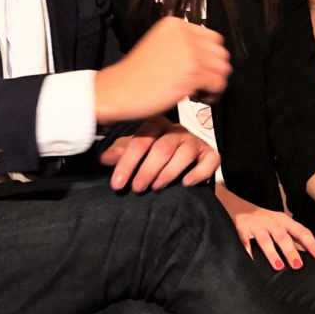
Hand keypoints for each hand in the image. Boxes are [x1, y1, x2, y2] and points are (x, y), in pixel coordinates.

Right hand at [93, 17, 231, 123]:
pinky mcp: (192, 73)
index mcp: (175, 24)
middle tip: (198, 81)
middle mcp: (184, 35)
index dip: (208, 56)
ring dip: (213, 82)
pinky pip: (218, 83)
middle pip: (220, 52)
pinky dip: (211, 94)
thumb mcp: (158, 45)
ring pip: (222, 68)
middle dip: (212, 69)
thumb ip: (182, 44)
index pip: (212, 37)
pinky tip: (195, 96)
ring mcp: (189, 53)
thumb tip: (209, 55)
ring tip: (197, 89)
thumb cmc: (134, 75)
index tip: (200, 67)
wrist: (118, 90)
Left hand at [100, 118, 220, 190]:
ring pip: (184, 154)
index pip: (141, 140)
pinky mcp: (210, 154)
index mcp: (156, 125)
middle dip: (147, 170)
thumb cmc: (151, 154)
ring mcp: (195, 141)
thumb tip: (104, 158)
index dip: (128, 163)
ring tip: (156, 187)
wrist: (178, 161)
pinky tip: (186, 183)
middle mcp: (177, 130)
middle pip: (162, 148)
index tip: (117, 184)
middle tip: (137, 188)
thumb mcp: (133, 152)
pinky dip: (199, 172)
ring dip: (168, 172)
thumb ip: (120, 153)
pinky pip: (210, 160)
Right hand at [227, 204, 314, 271]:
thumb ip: (293, 237)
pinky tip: (252, 262)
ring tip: (279, 266)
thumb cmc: (264, 220)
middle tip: (298, 265)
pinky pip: (245, 242)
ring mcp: (256, 226)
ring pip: (265, 240)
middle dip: (291, 251)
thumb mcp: (280, 224)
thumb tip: (311, 253)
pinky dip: (248, 252)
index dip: (311, 244)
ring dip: (272, 253)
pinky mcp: (242, 229)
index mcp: (284, 221)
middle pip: (283, 237)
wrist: (238, 206)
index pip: (301, 232)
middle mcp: (271, 222)